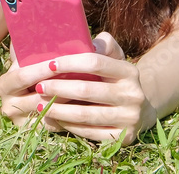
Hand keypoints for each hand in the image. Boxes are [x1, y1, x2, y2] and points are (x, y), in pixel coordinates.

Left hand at [0, 32, 153, 143]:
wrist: (140, 111)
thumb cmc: (115, 78)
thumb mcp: (114, 58)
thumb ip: (102, 44)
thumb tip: (84, 41)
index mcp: (129, 71)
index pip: (94, 63)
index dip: (69, 63)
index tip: (49, 64)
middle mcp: (133, 95)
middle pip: (86, 90)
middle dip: (58, 87)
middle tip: (38, 86)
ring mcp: (129, 118)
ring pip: (84, 114)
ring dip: (57, 109)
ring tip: (38, 104)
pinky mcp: (123, 137)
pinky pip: (88, 132)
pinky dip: (68, 125)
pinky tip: (54, 118)